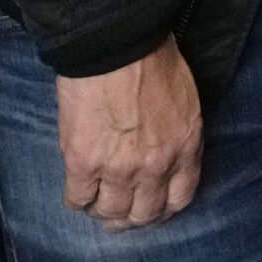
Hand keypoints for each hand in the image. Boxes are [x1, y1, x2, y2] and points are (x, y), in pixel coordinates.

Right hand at [56, 40, 202, 229]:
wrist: (116, 44)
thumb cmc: (153, 58)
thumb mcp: (185, 100)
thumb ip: (178, 133)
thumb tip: (162, 150)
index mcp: (185, 148)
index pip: (179, 198)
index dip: (163, 208)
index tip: (152, 207)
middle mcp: (156, 167)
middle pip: (144, 214)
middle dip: (131, 217)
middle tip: (119, 213)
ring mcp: (119, 169)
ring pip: (110, 211)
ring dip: (102, 211)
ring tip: (96, 203)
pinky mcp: (84, 162)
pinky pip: (77, 198)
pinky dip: (76, 200)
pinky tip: (76, 190)